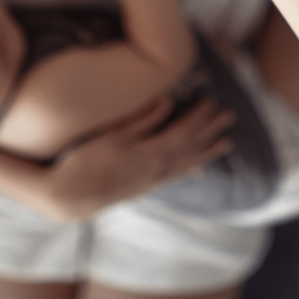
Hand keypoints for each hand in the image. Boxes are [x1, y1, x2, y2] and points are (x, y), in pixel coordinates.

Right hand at [43, 97, 233, 221]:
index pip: (184, 131)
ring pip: (187, 164)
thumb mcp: (112, 135)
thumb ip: (142, 120)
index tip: (213, 102)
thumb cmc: (85, 161)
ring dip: (207, 152)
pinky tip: (198, 169)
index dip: (200, 116)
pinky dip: (190, 170)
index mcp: (151, 153)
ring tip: (226, 144)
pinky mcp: (144, 188)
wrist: (69, 197)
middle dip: (212, 131)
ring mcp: (152, 181)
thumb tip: (167, 101)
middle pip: (192, 147)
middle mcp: (157, 169)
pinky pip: (175, 178)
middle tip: (230, 117)